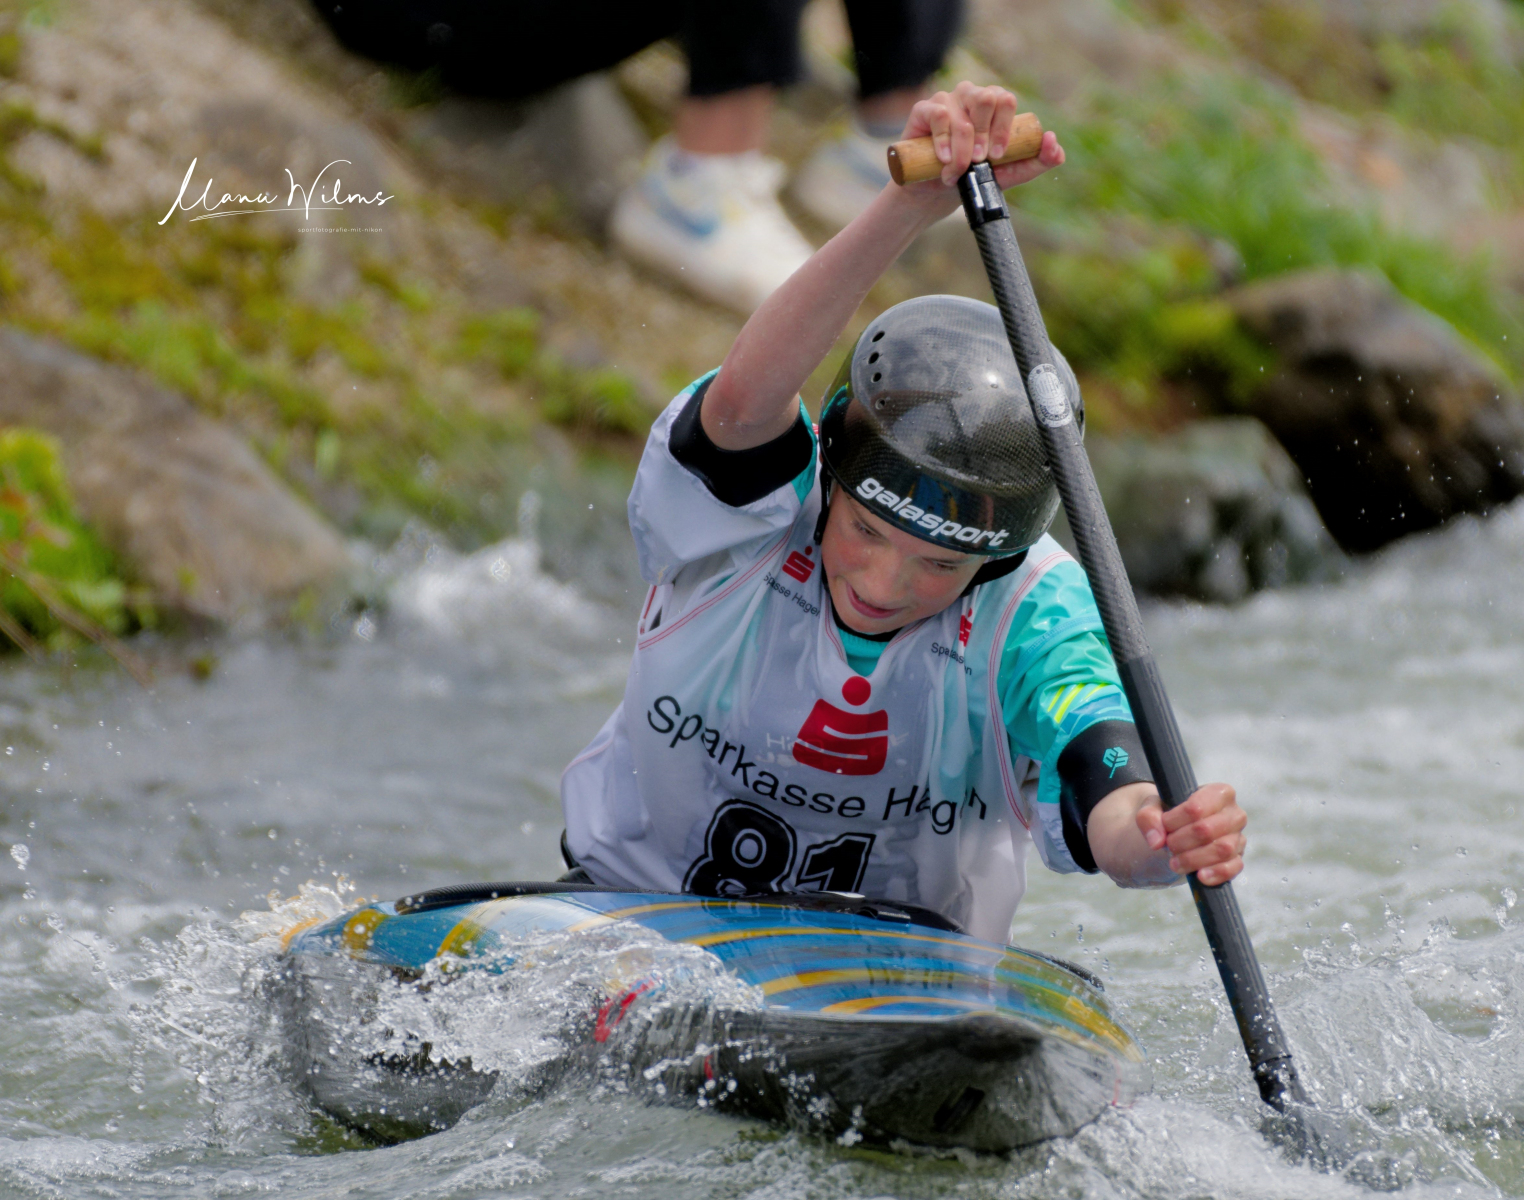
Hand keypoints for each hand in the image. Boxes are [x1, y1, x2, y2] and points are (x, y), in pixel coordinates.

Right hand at [901, 81, 1065, 188]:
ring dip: (962, 150)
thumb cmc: (974, 177)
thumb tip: (1053, 142)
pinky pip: (938, 115)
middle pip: (987, 98)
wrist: (935, 193)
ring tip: (955, 172)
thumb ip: (1039, 160)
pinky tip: (943, 159)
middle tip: (978, 162)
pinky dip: (943, 140)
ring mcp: (946, 100)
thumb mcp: (1011, 173)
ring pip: (963, 116)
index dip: (1004, 129)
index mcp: (994, 104)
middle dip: (984, 136)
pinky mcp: (923, 110)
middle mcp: (971, 96)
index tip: (997, 156)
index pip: (1006, 100)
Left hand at [1135, 783, 1246, 886]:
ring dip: (1192, 859)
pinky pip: (1233, 868)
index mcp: (1218, 793)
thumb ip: (1148, 816)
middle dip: (1181, 841)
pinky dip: (1215, 873)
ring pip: (1222, 850)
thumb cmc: (1170, 816)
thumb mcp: (1152, 809)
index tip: (1164, 825)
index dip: (1175, 820)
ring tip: (1174, 863)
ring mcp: (1238, 837)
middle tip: (1167, 845)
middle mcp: (1234, 813)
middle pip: (1207, 829)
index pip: (1196, 808)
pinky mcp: (1237, 859)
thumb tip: (1156, 841)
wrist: (1175, 836)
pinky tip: (1199, 876)